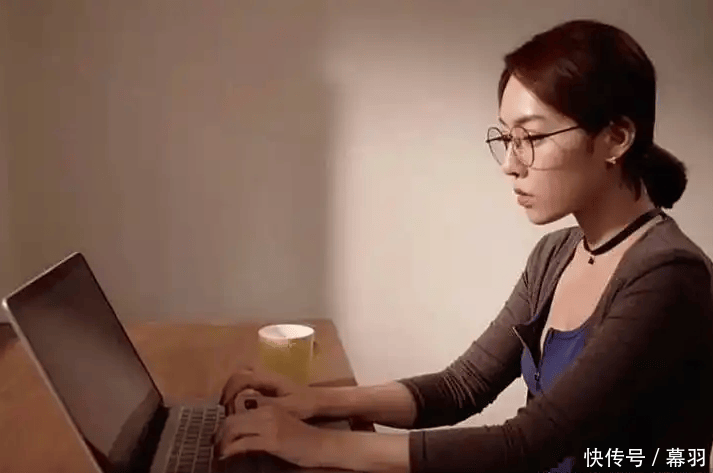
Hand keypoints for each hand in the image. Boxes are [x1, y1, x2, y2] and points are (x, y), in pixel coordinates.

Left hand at [213, 403, 327, 467]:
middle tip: (215, 447)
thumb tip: (241, 433)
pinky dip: (230, 451)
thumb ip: (262, 425)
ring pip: (233, 429)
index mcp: (268, 406)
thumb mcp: (279, 426)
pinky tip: (227, 456)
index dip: (223, 425)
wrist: (320, 444)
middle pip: (231, 420)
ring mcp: (269, 425)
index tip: (218, 437)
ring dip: (222, 443)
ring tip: (219, 453)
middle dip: (219, 435)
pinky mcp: (272, 440)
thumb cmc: (301, 438)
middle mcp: (267, 411)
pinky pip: (243, 443)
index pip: (237, 412)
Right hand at [219, 365, 318, 418]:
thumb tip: (246, 402)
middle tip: (224, 406)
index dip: (230, 391)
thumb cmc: (304, 404)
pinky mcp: (268, 383)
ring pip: (243, 375)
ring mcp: (267, 377)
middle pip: (239, 373)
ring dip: (233, 387)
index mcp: (268, 378)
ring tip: (230, 405)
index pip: (241, 378)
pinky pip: (248, 380)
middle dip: (228, 388)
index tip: (226, 407)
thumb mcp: (287, 407)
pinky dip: (239, 389)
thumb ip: (266, 404)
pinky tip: (241, 404)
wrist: (317, 400)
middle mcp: (266, 373)